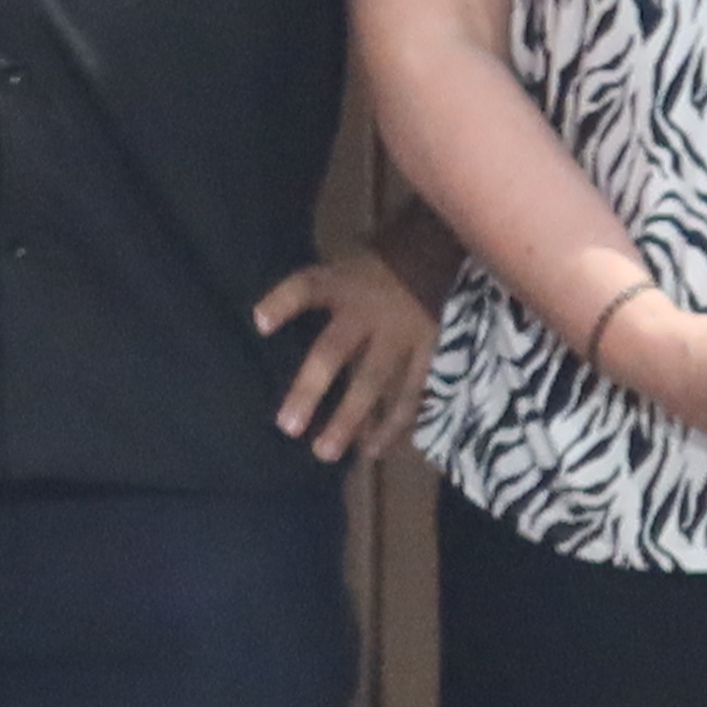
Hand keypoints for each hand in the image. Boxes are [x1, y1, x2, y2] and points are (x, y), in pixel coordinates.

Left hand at [254, 250, 437, 462]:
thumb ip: (321, 291)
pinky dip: (396, 422)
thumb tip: (267, 320)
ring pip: (373, 381)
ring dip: (351, 419)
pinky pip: (412, 392)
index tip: (260, 323)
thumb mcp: (348, 266)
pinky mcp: (432, 350)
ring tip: (327, 452)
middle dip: (310, 389)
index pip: (307, 288)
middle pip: (332, 351)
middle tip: (288, 428)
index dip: (283, 302)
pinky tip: (376, 447)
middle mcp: (368, 312)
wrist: (445, 254)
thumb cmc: (384, 265)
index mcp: (344, 285)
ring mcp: (401, 333)